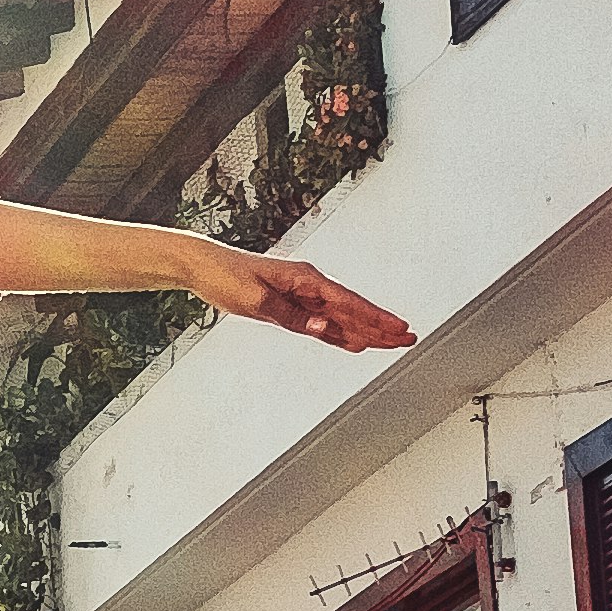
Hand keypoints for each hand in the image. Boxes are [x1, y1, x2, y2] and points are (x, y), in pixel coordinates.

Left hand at [209, 241, 413, 355]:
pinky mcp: (290, 306)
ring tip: (392, 344)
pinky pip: (322, 323)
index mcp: (305, 280)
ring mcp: (301, 296)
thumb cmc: (227, 277)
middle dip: (380, 326)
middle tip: (407, 340)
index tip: (398, 329)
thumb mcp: (256, 300)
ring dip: (366, 331)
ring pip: (341, 318)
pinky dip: (340, 333)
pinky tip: (354, 342)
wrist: (204, 267)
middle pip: (352, 311)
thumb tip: (322, 329)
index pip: (348, 303)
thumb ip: (291, 316)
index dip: (375, 318)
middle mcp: (308, 286)